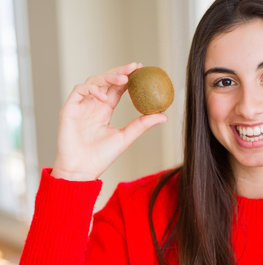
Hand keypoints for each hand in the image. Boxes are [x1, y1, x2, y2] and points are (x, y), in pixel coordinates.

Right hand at [51, 62, 166, 180]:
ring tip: (124, 79)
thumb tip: (164, 115)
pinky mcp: (69, 108)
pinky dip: (92, 89)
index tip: (142, 70)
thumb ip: (142, 125)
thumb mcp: (125, 138)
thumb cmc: (101, 157)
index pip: (117, 89)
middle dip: (120, 71)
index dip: (128, 78)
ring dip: (108, 77)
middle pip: (106, 81)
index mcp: (104, 110)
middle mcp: (92, 105)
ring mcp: (80, 105)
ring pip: (94, 82)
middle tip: (135, 67)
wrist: (81, 169)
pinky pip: (79, 91)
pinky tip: (104, 95)